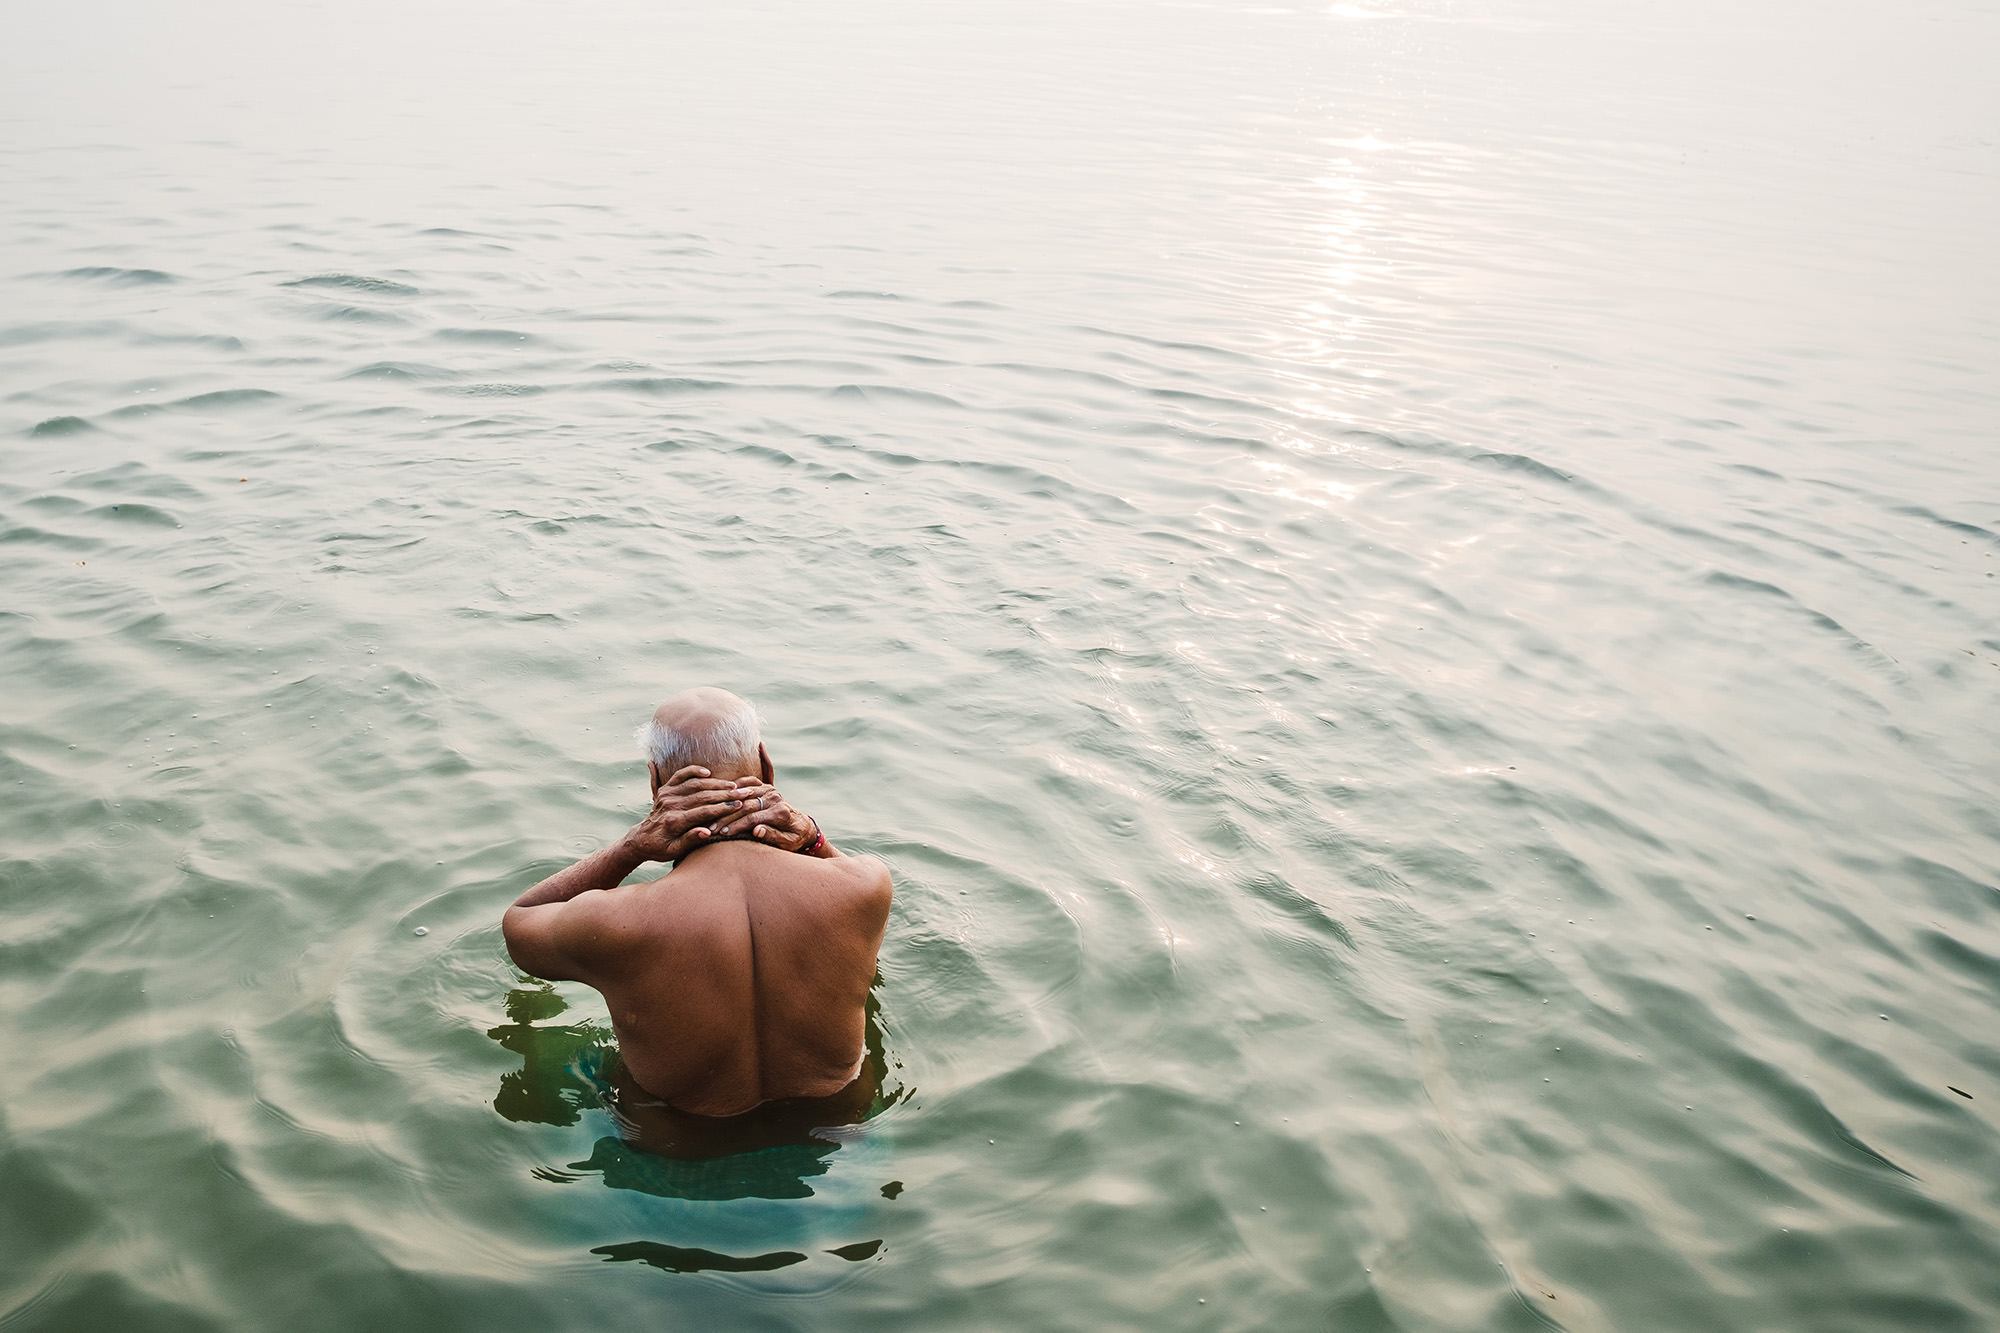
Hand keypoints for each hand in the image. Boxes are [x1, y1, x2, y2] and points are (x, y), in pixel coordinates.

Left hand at [624, 766, 753, 861]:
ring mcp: (666, 795)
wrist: (641, 839)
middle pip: (703, 796)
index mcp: (674, 822)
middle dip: (726, 794)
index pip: (704, 812)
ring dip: (716, 783)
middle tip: (744, 792)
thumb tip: (708, 832)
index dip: (723, 808)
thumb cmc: (661, 848)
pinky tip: (708, 772)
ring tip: (733, 785)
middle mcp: (670, 805)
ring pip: (695, 784)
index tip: (740, 805)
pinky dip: (694, 771)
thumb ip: (691, 840)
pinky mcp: (665, 789)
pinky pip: (681, 775)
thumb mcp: (675, 851)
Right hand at [706, 778, 816, 851]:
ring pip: (744, 794)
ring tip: (712, 812)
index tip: (721, 834)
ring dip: (728, 802)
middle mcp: (776, 799)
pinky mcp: (767, 787)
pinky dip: (737, 784)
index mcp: (780, 813)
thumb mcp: (788, 843)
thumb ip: (772, 836)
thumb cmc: (794, 839)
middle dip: (727, 817)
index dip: (735, 826)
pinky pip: (750, 782)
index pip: (752, 819)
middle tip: (711, 826)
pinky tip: (723, 791)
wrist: (803, 826)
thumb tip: (756, 830)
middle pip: (745, 806)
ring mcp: (771, 791)